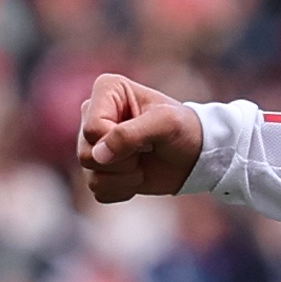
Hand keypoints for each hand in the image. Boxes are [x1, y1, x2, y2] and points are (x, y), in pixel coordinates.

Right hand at [77, 72, 204, 201]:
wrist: (194, 155)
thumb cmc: (183, 129)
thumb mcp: (165, 123)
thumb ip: (130, 134)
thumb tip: (97, 155)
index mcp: (106, 90)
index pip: (92, 129)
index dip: (118, 143)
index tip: (146, 138)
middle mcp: (93, 114)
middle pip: (86, 154)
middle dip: (123, 162)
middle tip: (146, 151)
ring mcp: (93, 143)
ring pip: (90, 176)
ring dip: (125, 178)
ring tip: (142, 163)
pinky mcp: (98, 168)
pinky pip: (98, 191)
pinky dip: (122, 190)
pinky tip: (137, 176)